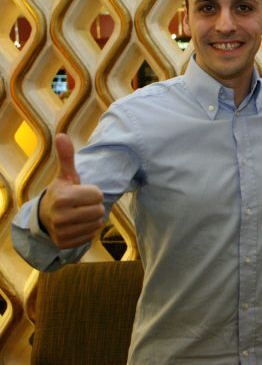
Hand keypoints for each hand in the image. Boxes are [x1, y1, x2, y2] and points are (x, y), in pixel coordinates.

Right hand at [39, 134, 104, 248]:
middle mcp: (60, 216)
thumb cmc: (61, 193)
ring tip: (80, 214)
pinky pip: (91, 236)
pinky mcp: (65, 244)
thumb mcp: (65, 175)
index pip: (98, 194)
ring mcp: (62, 232)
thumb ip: (67, 156)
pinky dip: (87, 230)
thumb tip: (61, 135)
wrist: (45, 217)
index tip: (81, 192)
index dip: (93, 192)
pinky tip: (77, 225)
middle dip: (94, 206)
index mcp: (62, 197)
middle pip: (99, 210)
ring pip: (97, 224)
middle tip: (81, 204)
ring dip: (93, 218)